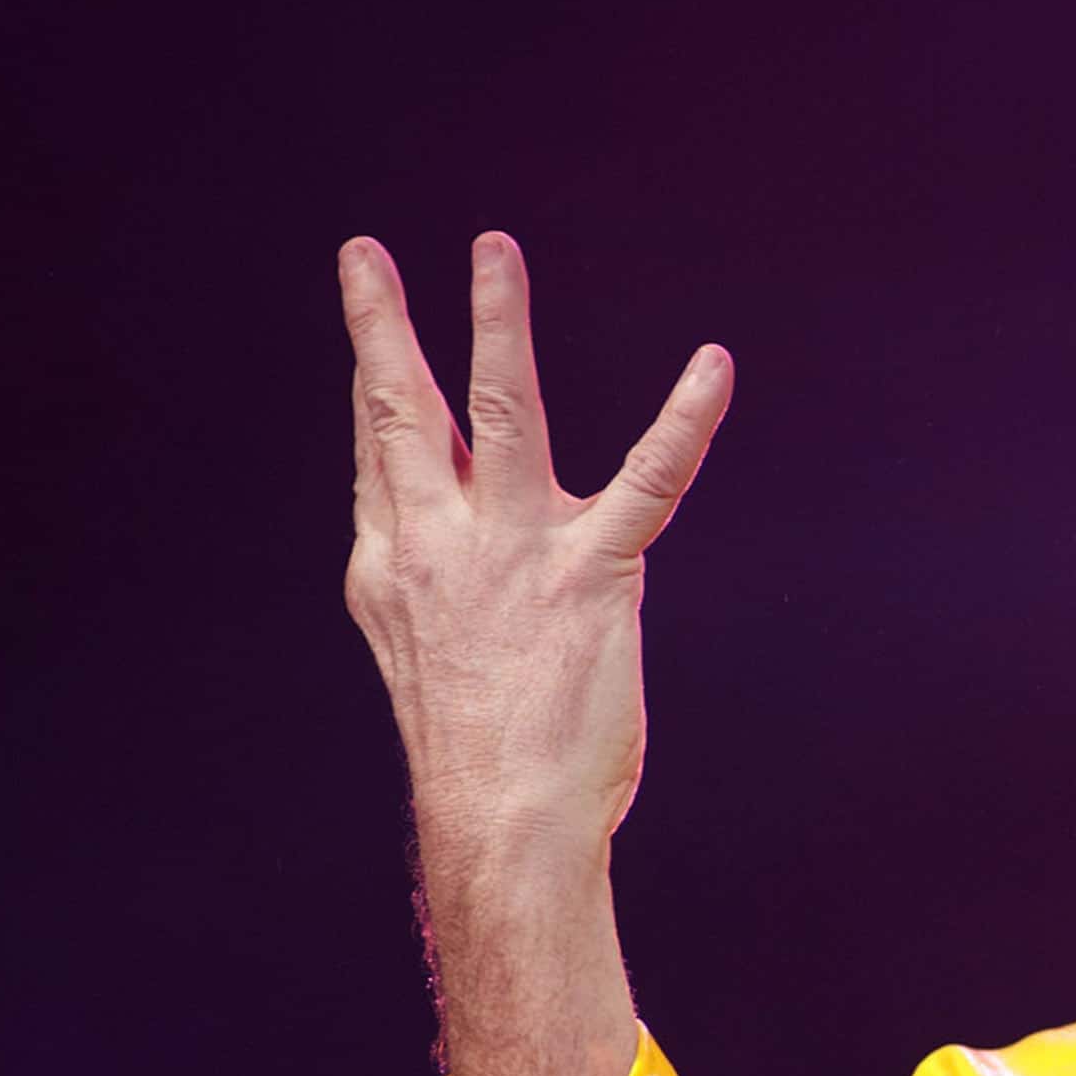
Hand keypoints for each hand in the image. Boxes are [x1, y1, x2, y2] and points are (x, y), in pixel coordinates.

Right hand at [338, 232, 732, 855]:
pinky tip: (713, 367)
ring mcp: (514, 552)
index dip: (374, 383)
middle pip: (401, 411)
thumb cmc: (474, 754)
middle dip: (380, 324)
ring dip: (497, 322)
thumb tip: (428, 544)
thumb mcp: (418, 655)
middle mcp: (439, 544)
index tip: (371, 331)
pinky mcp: (592, 575)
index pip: (381, 454)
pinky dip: (686, 417)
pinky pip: (649, 478)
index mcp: (394, 566)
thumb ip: (422, 584)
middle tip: (362, 253)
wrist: (502, 822)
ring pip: (505, 409)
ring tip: (491, 252)